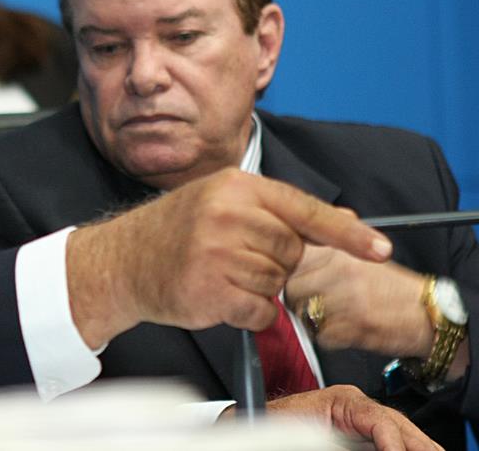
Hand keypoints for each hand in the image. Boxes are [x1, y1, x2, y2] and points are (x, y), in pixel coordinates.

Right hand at [65, 168, 391, 347]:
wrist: (120, 261)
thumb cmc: (172, 232)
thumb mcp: (219, 202)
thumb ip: (276, 210)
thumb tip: (343, 223)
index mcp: (234, 186)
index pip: (302, 209)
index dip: (346, 232)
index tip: (379, 248)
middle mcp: (226, 213)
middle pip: (292, 249)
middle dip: (274, 260)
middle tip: (236, 256)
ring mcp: (216, 252)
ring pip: (275, 281)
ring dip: (256, 286)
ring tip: (218, 273)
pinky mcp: (209, 289)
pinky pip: (260, 310)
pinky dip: (247, 312)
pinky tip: (216, 295)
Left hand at [268, 385, 441, 450]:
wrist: (259, 420)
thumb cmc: (275, 422)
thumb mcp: (306, 432)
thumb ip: (333, 439)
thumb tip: (379, 442)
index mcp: (343, 399)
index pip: (380, 419)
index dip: (394, 443)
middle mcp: (355, 405)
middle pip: (398, 423)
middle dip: (419, 443)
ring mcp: (359, 418)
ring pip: (398, 431)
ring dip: (415, 444)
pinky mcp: (358, 432)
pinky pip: (385, 437)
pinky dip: (399, 445)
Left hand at [286, 246, 430, 356]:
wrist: (427, 313)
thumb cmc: (389, 285)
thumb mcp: (359, 251)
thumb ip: (327, 240)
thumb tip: (292, 231)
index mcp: (338, 251)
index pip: (290, 259)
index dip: (288, 270)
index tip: (293, 276)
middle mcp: (339, 273)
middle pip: (291, 288)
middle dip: (297, 297)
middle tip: (314, 299)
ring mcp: (346, 302)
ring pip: (302, 313)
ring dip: (310, 317)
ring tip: (331, 313)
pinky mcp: (352, 330)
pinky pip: (320, 336)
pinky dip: (328, 336)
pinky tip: (344, 328)